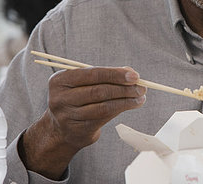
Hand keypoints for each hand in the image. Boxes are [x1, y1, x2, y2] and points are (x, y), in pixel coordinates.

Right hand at [20, 67, 146, 179]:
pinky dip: (122, 109)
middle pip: (99, 91)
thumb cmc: (79, 98)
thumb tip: (130, 72)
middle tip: (142, 87)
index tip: (135, 76)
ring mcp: (67, 116)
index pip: (92, 74)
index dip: (115, 74)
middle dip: (124, 88)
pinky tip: (133, 104)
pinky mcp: (77, 130)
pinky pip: (104, 118)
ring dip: (126, 100)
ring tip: (140, 96)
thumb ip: (105, 75)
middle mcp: (60, 98)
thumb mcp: (85, 83)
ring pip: (104, 106)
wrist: (62, 129)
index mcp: (60, 80)